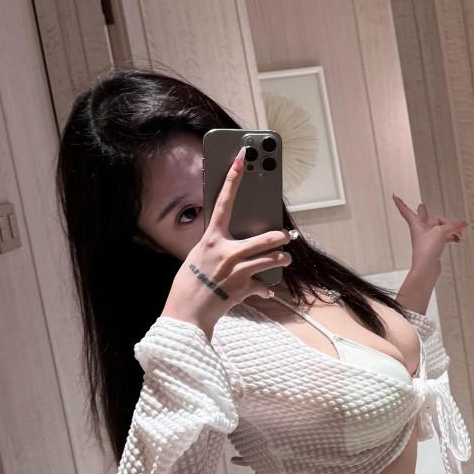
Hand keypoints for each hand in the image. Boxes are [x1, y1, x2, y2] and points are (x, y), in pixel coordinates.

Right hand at [161, 147, 294, 337]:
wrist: (186, 314)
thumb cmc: (189, 285)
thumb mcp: (198, 258)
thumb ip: (216, 248)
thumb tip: (233, 244)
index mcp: (211, 240)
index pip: (224, 202)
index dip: (233, 178)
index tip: (242, 158)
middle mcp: (225, 253)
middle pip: (262, 239)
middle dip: (278, 238)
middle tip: (287, 236)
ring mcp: (236, 271)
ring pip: (269, 260)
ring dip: (280, 260)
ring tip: (285, 259)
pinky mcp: (243, 289)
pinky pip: (262, 286)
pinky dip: (264, 289)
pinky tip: (266, 291)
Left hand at [392, 194, 467, 264]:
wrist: (426, 268)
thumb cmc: (426, 250)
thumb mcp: (441, 232)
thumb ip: (453, 226)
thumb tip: (462, 224)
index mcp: (416, 223)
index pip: (406, 210)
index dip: (400, 203)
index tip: (394, 196)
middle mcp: (421, 230)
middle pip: (425, 217)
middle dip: (425, 212)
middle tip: (421, 206)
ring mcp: (427, 238)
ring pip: (438, 228)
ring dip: (448, 228)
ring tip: (458, 230)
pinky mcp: (434, 246)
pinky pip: (443, 237)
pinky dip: (451, 236)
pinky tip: (457, 238)